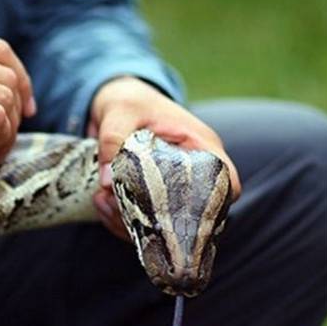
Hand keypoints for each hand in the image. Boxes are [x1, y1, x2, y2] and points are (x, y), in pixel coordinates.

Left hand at [88, 76, 241, 238]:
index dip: (214, 206)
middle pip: (192, 214)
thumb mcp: (120, 111)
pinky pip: (141, 222)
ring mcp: (170, 188)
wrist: (114, 103)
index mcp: (200, 146)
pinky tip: (100, 203)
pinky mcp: (149, 198)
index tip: (179, 216)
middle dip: (154, 222)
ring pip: (162, 224)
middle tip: (119, 208)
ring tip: (102, 201)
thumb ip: (113, 139)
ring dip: (129, 223)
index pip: (226, 183)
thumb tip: (108, 182)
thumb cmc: (128, 101)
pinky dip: (119, 220)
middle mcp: (191, 172)